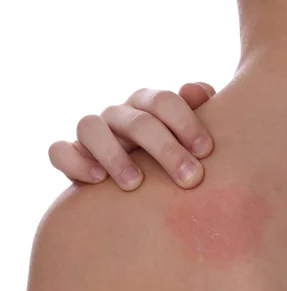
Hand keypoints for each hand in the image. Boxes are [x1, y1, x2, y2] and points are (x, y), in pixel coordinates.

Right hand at [49, 82, 215, 190]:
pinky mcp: (71, 154)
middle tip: (189, 178)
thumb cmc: (176, 152)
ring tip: (136, 184)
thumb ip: (199, 108)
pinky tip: (99, 180)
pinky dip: (75, 162)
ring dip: (114, 155)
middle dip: (165, 149)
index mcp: (149, 105)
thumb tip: (196, 90)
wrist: (142, 183)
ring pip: (90, 127)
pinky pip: (59, 151)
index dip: (186, 123)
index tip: (206, 151)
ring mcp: (92, 133)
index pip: (164, 101)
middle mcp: (120, 114)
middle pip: (137, 121)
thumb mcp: (191, 133)